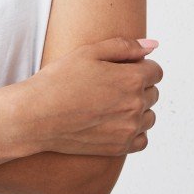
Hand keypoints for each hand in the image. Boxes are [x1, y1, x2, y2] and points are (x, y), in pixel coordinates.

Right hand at [12, 37, 162, 157]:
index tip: (120, 68)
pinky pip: (142, 139)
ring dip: (138, 109)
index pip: (156, 71)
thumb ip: (125, 47)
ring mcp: (129, 129)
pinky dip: (133, 131)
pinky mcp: (120, 147)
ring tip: (110, 103)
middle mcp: (136, 106)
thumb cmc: (59, 80)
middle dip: (138, 86)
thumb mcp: (89, 52)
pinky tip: (114, 122)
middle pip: (153, 93)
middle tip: (110, 84)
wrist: (37, 116)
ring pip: (149, 116)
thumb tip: (153, 46)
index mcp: (131, 79)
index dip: (139, 66)